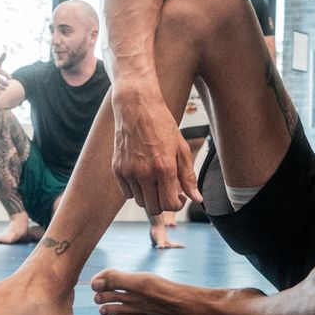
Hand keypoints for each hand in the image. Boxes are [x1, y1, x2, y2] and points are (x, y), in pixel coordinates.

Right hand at [111, 88, 198, 216]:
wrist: (136, 106)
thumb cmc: (162, 124)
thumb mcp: (181, 148)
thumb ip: (188, 176)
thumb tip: (197, 199)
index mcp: (164, 167)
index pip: (170, 204)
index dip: (178, 205)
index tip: (180, 196)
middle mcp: (144, 172)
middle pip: (154, 208)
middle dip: (164, 204)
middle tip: (169, 191)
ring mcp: (128, 171)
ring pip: (140, 202)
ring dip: (150, 196)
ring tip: (156, 181)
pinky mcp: (117, 169)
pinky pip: (127, 192)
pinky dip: (136, 190)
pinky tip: (143, 176)